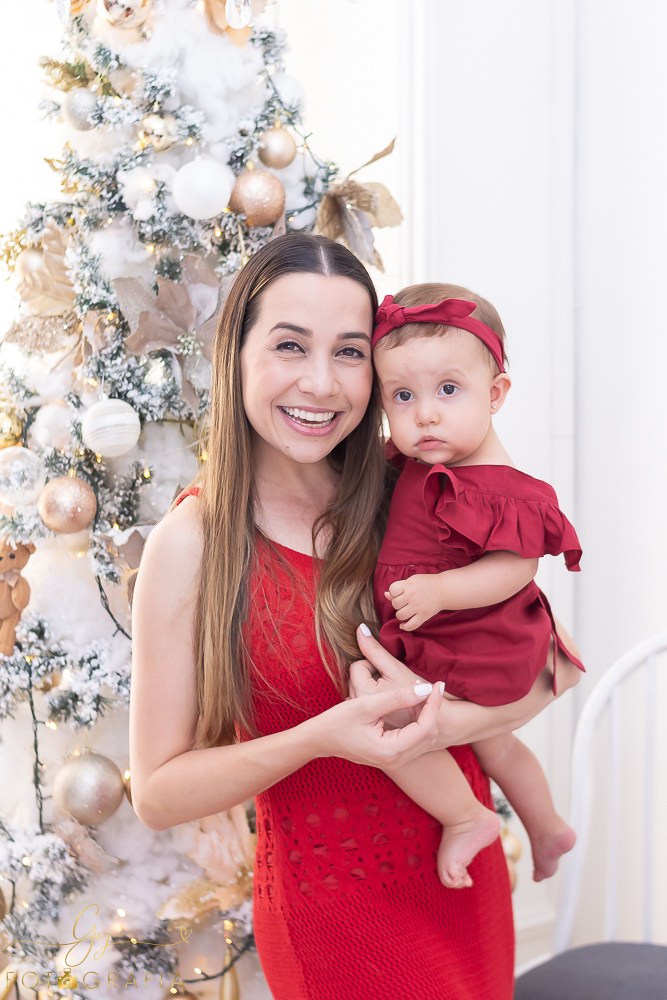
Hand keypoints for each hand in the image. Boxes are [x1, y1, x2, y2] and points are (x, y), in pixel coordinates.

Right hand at [314, 680, 443, 770]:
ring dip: (427, 715)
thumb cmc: (338, 721)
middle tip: (431, 686)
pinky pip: (415, 740)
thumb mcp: (368, 704)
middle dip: (432, 709)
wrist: (320, 739)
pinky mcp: (392, 756)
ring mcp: (395, 761)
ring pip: (424, 738)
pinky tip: (413, 705)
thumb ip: (398, 697)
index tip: (437, 684)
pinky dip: (419, 723)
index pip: (426, 727)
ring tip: (423, 693)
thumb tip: (425, 689)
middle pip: (429, 734)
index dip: (434, 704)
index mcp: (391, 750)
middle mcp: (396, 760)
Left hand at [349, 625, 440, 727]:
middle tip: (391, 682)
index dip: (375, 664)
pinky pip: (364, 703)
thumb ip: (374, 649)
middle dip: (371, 676)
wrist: (435, 720)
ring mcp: (363, 716)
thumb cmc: (417, 691)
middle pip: (356, 678)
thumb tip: (359, 628)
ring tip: (390, 692)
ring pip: (359, 689)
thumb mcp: (395, 668)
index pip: (357, 665)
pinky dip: (373, 699)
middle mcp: (358, 707)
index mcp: (363, 693)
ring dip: (371, 686)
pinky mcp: (369, 722)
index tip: (390, 673)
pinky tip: (388, 702)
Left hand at [384, 573, 444, 630]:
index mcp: (408, 585)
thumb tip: (385, 594)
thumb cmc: (426, 583)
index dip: (393, 592)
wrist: (444, 589)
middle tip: (404, 602)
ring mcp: (418, 607)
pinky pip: (411, 625)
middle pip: (395, 604)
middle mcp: (412, 596)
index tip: (399, 593)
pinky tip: (403, 625)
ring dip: (400, 614)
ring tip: (405, 611)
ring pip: (400, 615)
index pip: (392, 590)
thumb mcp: (412, 581)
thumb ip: (399, 587)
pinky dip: (405, 627)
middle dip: (397, 604)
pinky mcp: (424, 616)